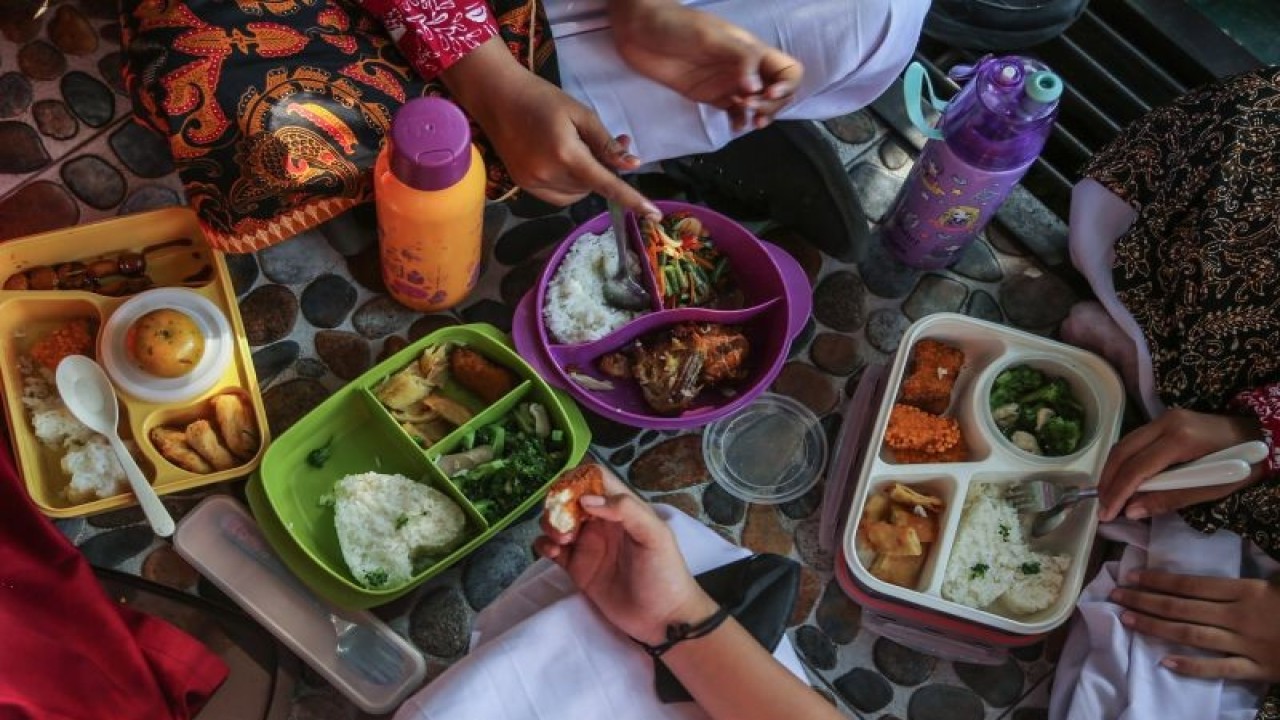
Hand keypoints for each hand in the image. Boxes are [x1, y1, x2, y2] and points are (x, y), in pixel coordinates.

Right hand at [442, 41, 659, 215]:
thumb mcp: (580, 113)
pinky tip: (560, 161)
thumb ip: (606, 143)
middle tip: (603, 143)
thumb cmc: (543, 98)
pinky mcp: (524, 186)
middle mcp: (549, 175)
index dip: (632, 200)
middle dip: (602, 171)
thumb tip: (632, 166)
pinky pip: (559, 197)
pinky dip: (569, 185)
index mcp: (567, 154)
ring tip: (577, 148)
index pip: (607, 184)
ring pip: (577, 194)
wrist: (497, 97)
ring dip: (585, 178)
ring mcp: (534, 184)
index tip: (654, 215)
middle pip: (592, 187)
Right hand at [533, 463, 715, 644]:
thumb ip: (626, 510)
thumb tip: (587, 499)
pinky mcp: (576, 567)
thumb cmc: (665, 573)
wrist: (663, 619)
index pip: (594, 479)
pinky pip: (551, 549)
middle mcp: (602, 523)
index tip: (569, 494)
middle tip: (563, 524)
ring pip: (557, 522)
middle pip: (569, 499)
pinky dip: (543, 545)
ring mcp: (587, 545)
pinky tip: (552, 553)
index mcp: (621, 509)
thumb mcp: (655, 536)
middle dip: (558, 504)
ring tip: (561, 541)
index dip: (578, 480)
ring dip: (550, 524)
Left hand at [608, 0, 801, 130]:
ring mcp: (728, 83)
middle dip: (772, 104)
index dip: (786, 85)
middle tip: (752, 108)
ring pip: (758, 104)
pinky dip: (739, 122)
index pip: (787, 70)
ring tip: (747, 119)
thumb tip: (755, 86)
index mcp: (750, 49)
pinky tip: (735, 126)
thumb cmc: (674, 24)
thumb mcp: (710, 37)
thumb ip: (738, 59)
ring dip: (758, 115)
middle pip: (777, 91)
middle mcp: (744, 67)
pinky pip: (734, 113)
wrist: (639, 31)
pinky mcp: (710, 96)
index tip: (768, 94)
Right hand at [1097, 408, 1262, 521]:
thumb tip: (1132, 511)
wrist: (1262, 434)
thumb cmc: (1242, 466)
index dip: (1118, 492)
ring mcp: (1164, 417)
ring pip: (1124, 444)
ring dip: (1112, 471)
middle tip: (1101, 506)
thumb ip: (1171, 499)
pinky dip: (1124, 461)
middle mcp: (1166, 422)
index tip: (1107, 514)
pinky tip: (1122, 478)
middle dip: (1108, 481)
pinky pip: (1134, 440)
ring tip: (1108, 495)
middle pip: (1123, 451)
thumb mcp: (1212, 489)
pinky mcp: (1164, 419)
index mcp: (1180, 439)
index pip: (1137, 467)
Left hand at [1111, 570, 1279, 682]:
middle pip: (1184, 607)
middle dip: (1146, 600)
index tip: (1131, 575)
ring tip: (1128, 619)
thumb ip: (1265, 556)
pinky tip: (1165, 662)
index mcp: (1248, 590)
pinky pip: (1220, 669)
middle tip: (1115, 595)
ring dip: (1157, 627)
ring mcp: (1247, 645)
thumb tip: (1255, 529)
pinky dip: (1192, 667)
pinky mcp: (1258, 670)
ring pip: (1192, 635)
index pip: (1192, 584)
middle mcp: (1241, 617)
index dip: (1159, 580)